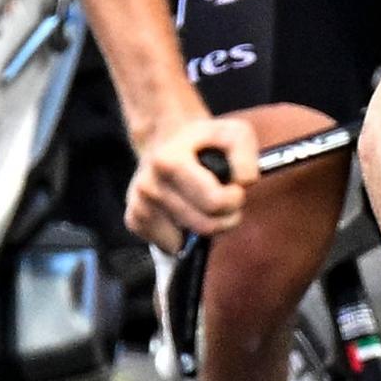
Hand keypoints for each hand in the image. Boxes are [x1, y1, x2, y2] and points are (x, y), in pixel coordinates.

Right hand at [124, 112, 260, 252]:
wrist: (165, 142)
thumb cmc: (205, 141)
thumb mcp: (234, 134)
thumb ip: (246, 157)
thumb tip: (242, 184)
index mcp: (169, 162)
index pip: (214, 202)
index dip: (235, 199)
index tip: (235, 188)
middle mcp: (149, 185)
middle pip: (205, 226)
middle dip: (226, 217)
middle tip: (226, 200)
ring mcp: (139, 205)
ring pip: (187, 240)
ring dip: (206, 226)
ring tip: (205, 203)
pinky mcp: (134, 220)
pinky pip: (171, 245)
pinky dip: (184, 236)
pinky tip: (186, 212)